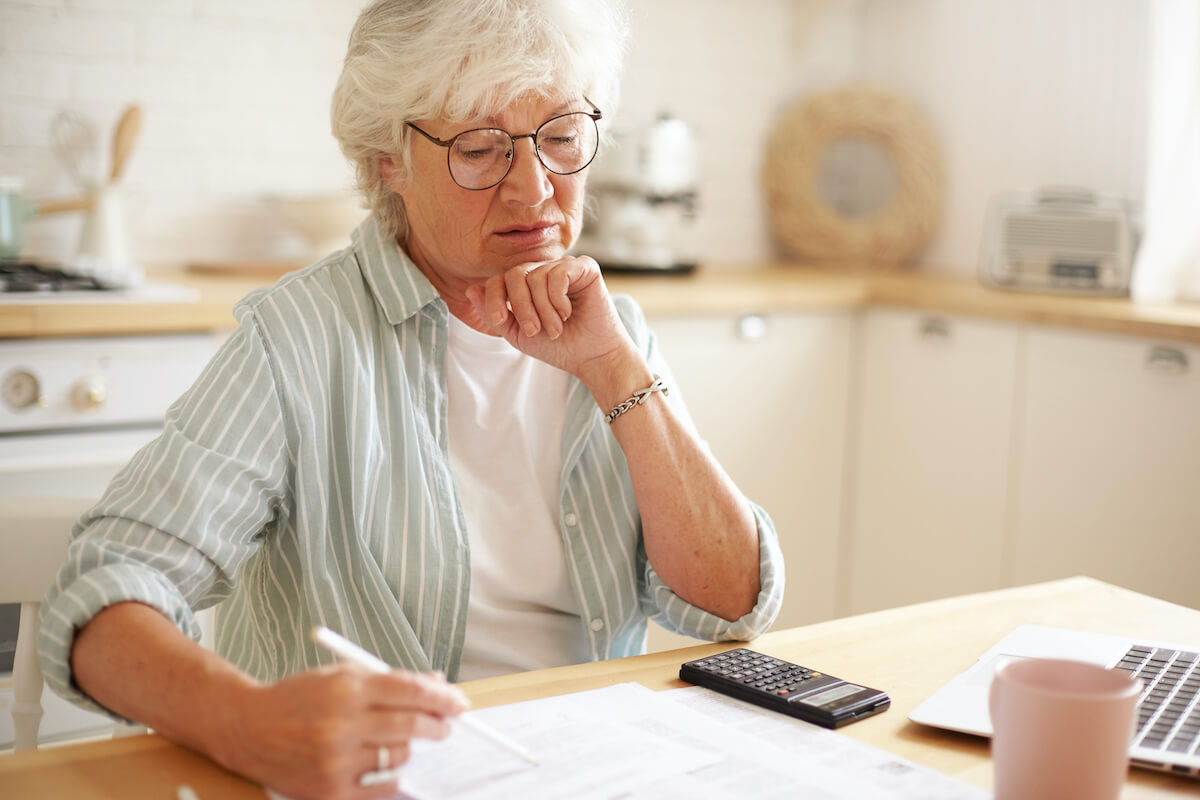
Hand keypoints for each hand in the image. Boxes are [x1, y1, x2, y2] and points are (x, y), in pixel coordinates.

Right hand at [215, 663, 468, 799]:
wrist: (249, 729)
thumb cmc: (300, 698)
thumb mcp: (343, 675)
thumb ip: (390, 681)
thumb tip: (437, 685)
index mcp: (346, 688)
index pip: (410, 691)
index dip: (442, 697)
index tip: (460, 702)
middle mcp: (340, 725)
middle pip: (410, 725)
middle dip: (437, 724)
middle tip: (445, 724)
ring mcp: (334, 761)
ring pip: (399, 757)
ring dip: (408, 748)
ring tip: (396, 739)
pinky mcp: (330, 791)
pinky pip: (383, 787)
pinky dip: (390, 775)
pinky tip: (380, 762)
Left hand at [464, 255, 639, 383]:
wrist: (592, 357)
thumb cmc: (558, 346)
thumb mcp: (518, 334)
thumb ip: (494, 314)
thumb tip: (471, 289)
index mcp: (526, 286)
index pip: (499, 279)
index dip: (494, 298)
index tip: (500, 320)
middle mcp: (544, 271)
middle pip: (515, 273)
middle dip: (520, 305)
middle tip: (534, 330)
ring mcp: (564, 267)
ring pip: (536, 276)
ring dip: (543, 309)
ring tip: (556, 329)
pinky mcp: (585, 267)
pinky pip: (558, 273)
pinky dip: (558, 298)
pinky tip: (568, 313)